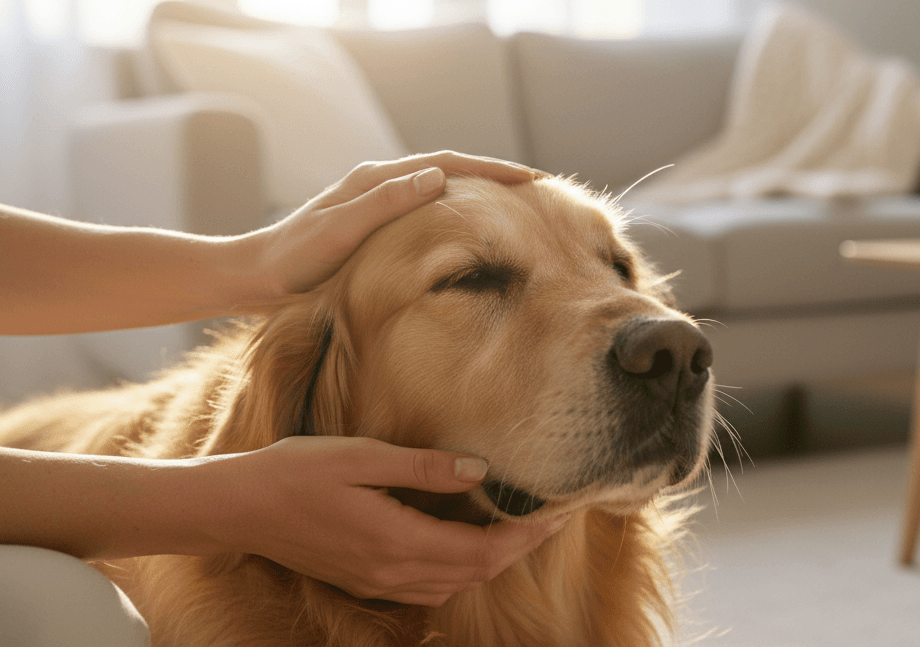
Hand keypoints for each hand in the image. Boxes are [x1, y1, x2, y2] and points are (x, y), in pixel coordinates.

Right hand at [210, 437, 567, 605]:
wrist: (236, 508)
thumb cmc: (294, 471)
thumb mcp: (360, 456)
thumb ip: (423, 465)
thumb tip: (480, 471)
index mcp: (396, 541)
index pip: (481, 550)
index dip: (525, 535)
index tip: (559, 513)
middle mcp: (392, 571)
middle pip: (475, 572)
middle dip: (519, 548)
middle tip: (554, 518)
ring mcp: (377, 581)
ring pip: (454, 584)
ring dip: (491, 561)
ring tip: (519, 528)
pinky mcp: (365, 579)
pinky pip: (428, 587)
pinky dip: (459, 570)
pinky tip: (465, 543)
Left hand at [240, 152, 539, 303]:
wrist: (251, 278)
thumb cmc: (293, 261)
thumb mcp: (341, 231)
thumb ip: (386, 203)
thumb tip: (438, 177)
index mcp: (376, 179)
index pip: (448, 163)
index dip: (493, 170)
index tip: (533, 179)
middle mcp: (378, 184)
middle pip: (450, 169)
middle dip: (494, 176)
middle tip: (537, 188)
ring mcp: (375, 203)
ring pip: (439, 189)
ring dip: (477, 192)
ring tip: (514, 206)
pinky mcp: (371, 225)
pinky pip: (426, 210)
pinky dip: (455, 211)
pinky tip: (466, 231)